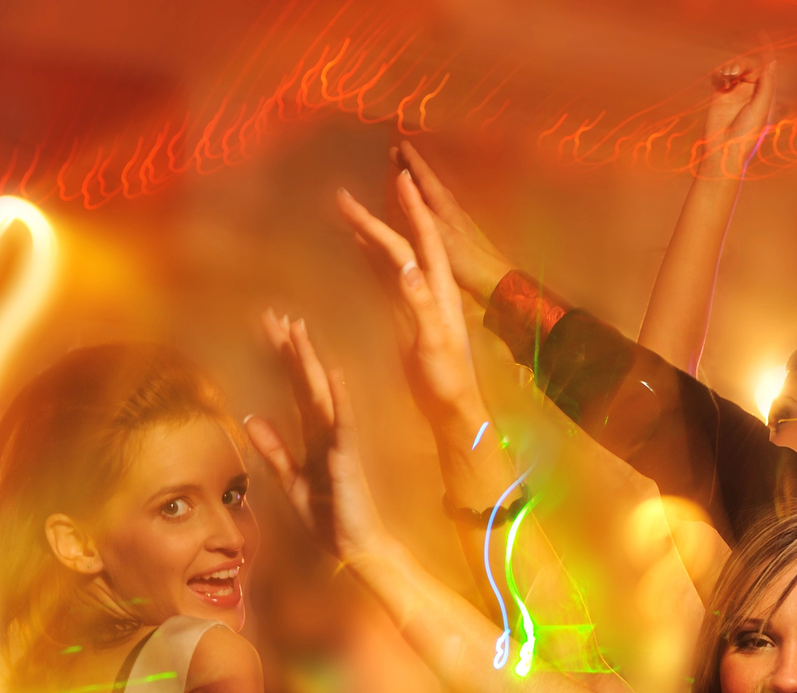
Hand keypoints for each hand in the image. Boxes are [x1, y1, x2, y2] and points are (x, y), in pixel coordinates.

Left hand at [247, 312, 386, 564]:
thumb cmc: (329, 517)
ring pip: (321, 393)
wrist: (355, 546)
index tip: (270, 328)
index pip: (295, 389)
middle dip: (292, 349)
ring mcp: (339, 441)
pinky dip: (340, 398)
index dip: (282, 359)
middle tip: (277, 315)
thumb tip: (251, 419)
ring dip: (310, 362)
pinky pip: (343, 423)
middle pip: (306, 382)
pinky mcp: (348, 457)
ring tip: (298, 331)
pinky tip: (335, 374)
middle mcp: (326, 432)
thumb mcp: (292, 481)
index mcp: (313, 436)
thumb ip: (275, 450)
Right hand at [337, 176, 484, 439]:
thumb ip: (420, 304)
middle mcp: (429, 288)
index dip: (411, 210)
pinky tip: (355, 244)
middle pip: (402, 244)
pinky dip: (369, 258)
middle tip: (343, 195)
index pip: (425, 241)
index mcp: (440, 290)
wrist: (452, 409)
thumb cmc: (448, 380)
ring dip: (370, 233)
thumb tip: (404, 265)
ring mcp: (416, 301)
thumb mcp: (435, 342)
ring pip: (391, 257)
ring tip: (346, 209)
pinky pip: (384, 278)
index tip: (398, 178)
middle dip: (376, 217)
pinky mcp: (404, 317)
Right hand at [391, 142, 512, 304]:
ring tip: (407, 176)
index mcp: (445, 206)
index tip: (400, 144)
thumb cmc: (468, 260)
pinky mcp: (458, 236)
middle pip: (429, 183)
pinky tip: (426, 209)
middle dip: (413, 168)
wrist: (496, 282)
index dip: (413, 161)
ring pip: (434, 195)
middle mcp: (451, 210)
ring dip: (420, 184)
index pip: (426, 177)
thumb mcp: (440, 234)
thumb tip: (404, 181)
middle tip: (397, 153)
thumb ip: (421, 210)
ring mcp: (456, 222)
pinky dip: (426, 202)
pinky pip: (437, 210)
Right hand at [701, 59, 776, 176]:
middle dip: (742, 65)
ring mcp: (734, 94)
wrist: (724, 151)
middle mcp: (751, 93)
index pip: (767, 69)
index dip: (765, 52)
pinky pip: (720, 77)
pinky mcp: (719, 96)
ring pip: (734, 69)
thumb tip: (773, 62)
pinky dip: (719, 73)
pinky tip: (720, 79)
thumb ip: (767, 85)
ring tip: (726, 75)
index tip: (762, 34)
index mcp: (765, 95)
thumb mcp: (760, 109)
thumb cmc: (746, 135)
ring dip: (731, 67)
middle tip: (733, 73)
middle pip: (749, 66)